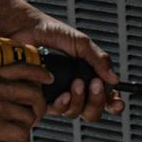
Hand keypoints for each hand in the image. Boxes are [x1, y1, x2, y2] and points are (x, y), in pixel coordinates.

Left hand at [0, 8, 121, 122]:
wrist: (25, 28)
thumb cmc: (51, 32)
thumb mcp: (81, 43)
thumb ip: (98, 59)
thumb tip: (114, 79)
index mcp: (87, 76)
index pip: (105, 97)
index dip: (113, 104)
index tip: (117, 102)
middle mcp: (73, 89)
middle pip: (92, 112)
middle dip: (97, 102)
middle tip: (94, 85)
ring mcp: (57, 95)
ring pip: (75, 113)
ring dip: (79, 100)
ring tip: (75, 83)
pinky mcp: (41, 98)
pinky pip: (55, 110)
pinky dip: (62, 104)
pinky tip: (61, 94)